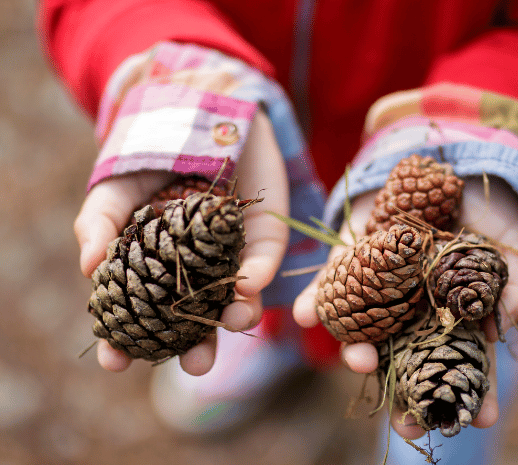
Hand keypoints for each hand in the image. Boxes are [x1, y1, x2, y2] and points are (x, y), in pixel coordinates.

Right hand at [75, 110, 288, 374]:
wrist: (202, 111)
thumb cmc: (152, 154)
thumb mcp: (116, 186)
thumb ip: (99, 223)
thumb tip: (89, 268)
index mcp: (154, 268)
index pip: (139, 313)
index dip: (125, 340)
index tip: (115, 362)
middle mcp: (195, 270)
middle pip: (194, 319)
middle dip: (196, 346)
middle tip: (195, 365)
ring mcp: (231, 256)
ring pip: (235, 298)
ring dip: (236, 316)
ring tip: (234, 322)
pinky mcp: (264, 235)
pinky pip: (263, 260)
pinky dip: (257, 274)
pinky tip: (249, 286)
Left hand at [293, 176, 517, 438]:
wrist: (453, 169)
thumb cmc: (491, 215)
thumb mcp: (510, 246)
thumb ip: (514, 283)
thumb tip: (509, 321)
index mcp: (453, 318)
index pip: (462, 364)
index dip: (472, 395)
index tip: (477, 421)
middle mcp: (414, 312)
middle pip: (407, 360)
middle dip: (405, 392)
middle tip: (408, 423)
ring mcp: (382, 290)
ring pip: (365, 330)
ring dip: (357, 350)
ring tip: (359, 361)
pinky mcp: (353, 261)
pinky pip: (330, 285)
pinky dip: (317, 300)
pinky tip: (306, 313)